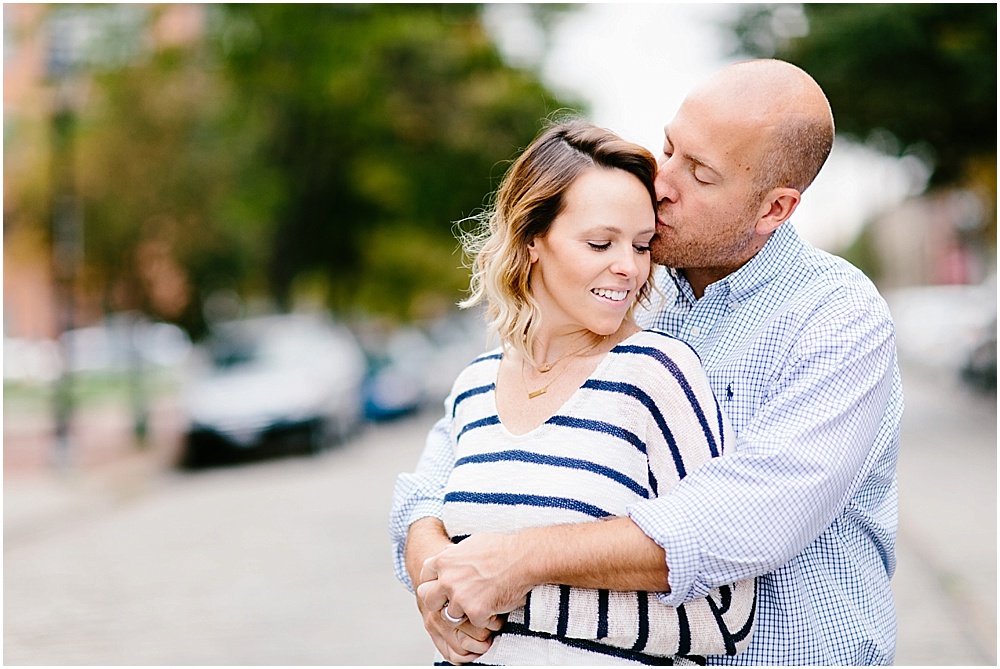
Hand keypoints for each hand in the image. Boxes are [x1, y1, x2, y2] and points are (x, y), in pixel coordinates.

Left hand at [405, 519, 499, 662]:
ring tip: (480, 603)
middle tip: (455, 601)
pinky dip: (484, 618)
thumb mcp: (471, 543)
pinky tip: (494, 606)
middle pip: (428, 600)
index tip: (441, 586)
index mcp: (444, 560)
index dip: (433, 581)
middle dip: (440, 602)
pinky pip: (473, 623)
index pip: (424, 575)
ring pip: (450, 616)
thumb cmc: (501, 548)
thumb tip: (445, 555)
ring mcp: (460, 597)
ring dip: (464, 612)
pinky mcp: (475, 612)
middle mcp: (447, 580)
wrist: (523, 558)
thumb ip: (454, 554)